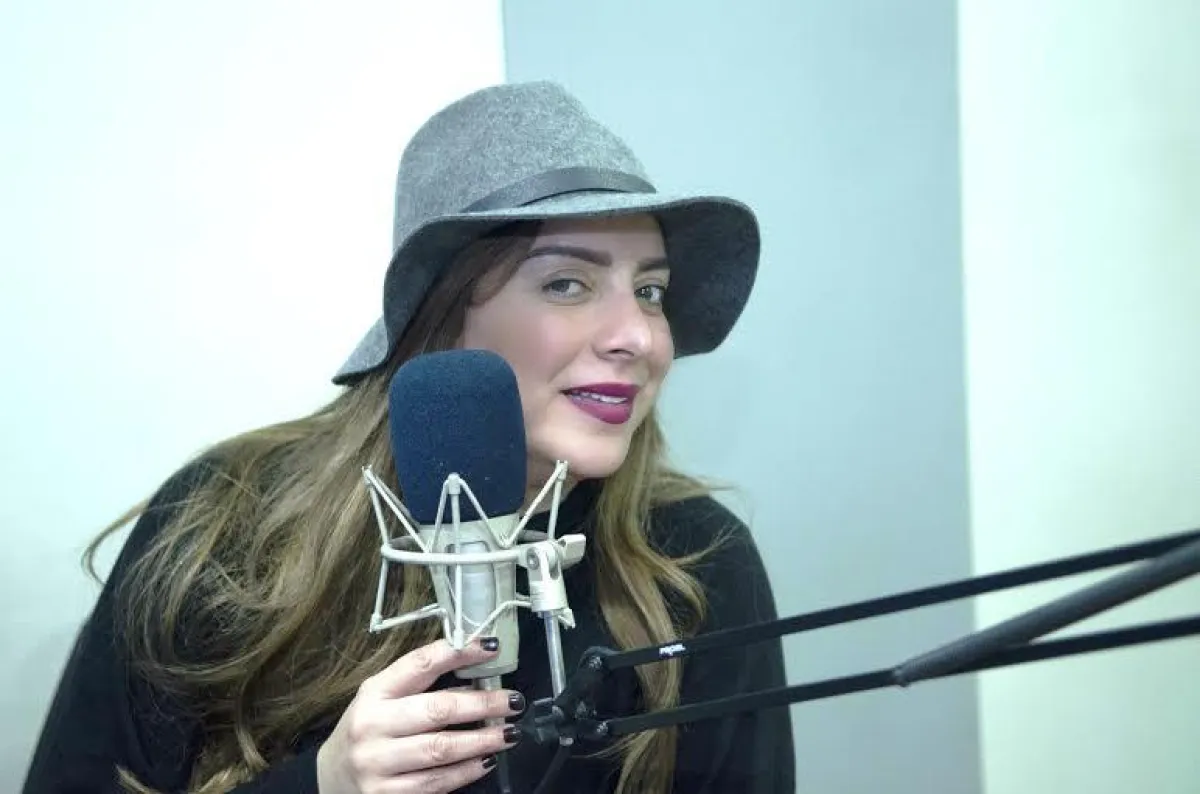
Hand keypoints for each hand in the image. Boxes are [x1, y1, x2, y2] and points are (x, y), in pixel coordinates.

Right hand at [317, 637, 524, 793]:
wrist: (331, 777)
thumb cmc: (368, 729)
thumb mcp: (382, 697)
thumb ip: (420, 683)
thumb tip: (475, 672)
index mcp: (374, 693)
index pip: (419, 665)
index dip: (459, 653)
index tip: (490, 647)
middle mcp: (372, 726)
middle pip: (437, 710)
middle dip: (482, 704)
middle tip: (512, 701)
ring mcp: (378, 764)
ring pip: (441, 750)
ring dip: (482, 740)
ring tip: (508, 732)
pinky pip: (436, 783)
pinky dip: (466, 771)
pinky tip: (486, 760)